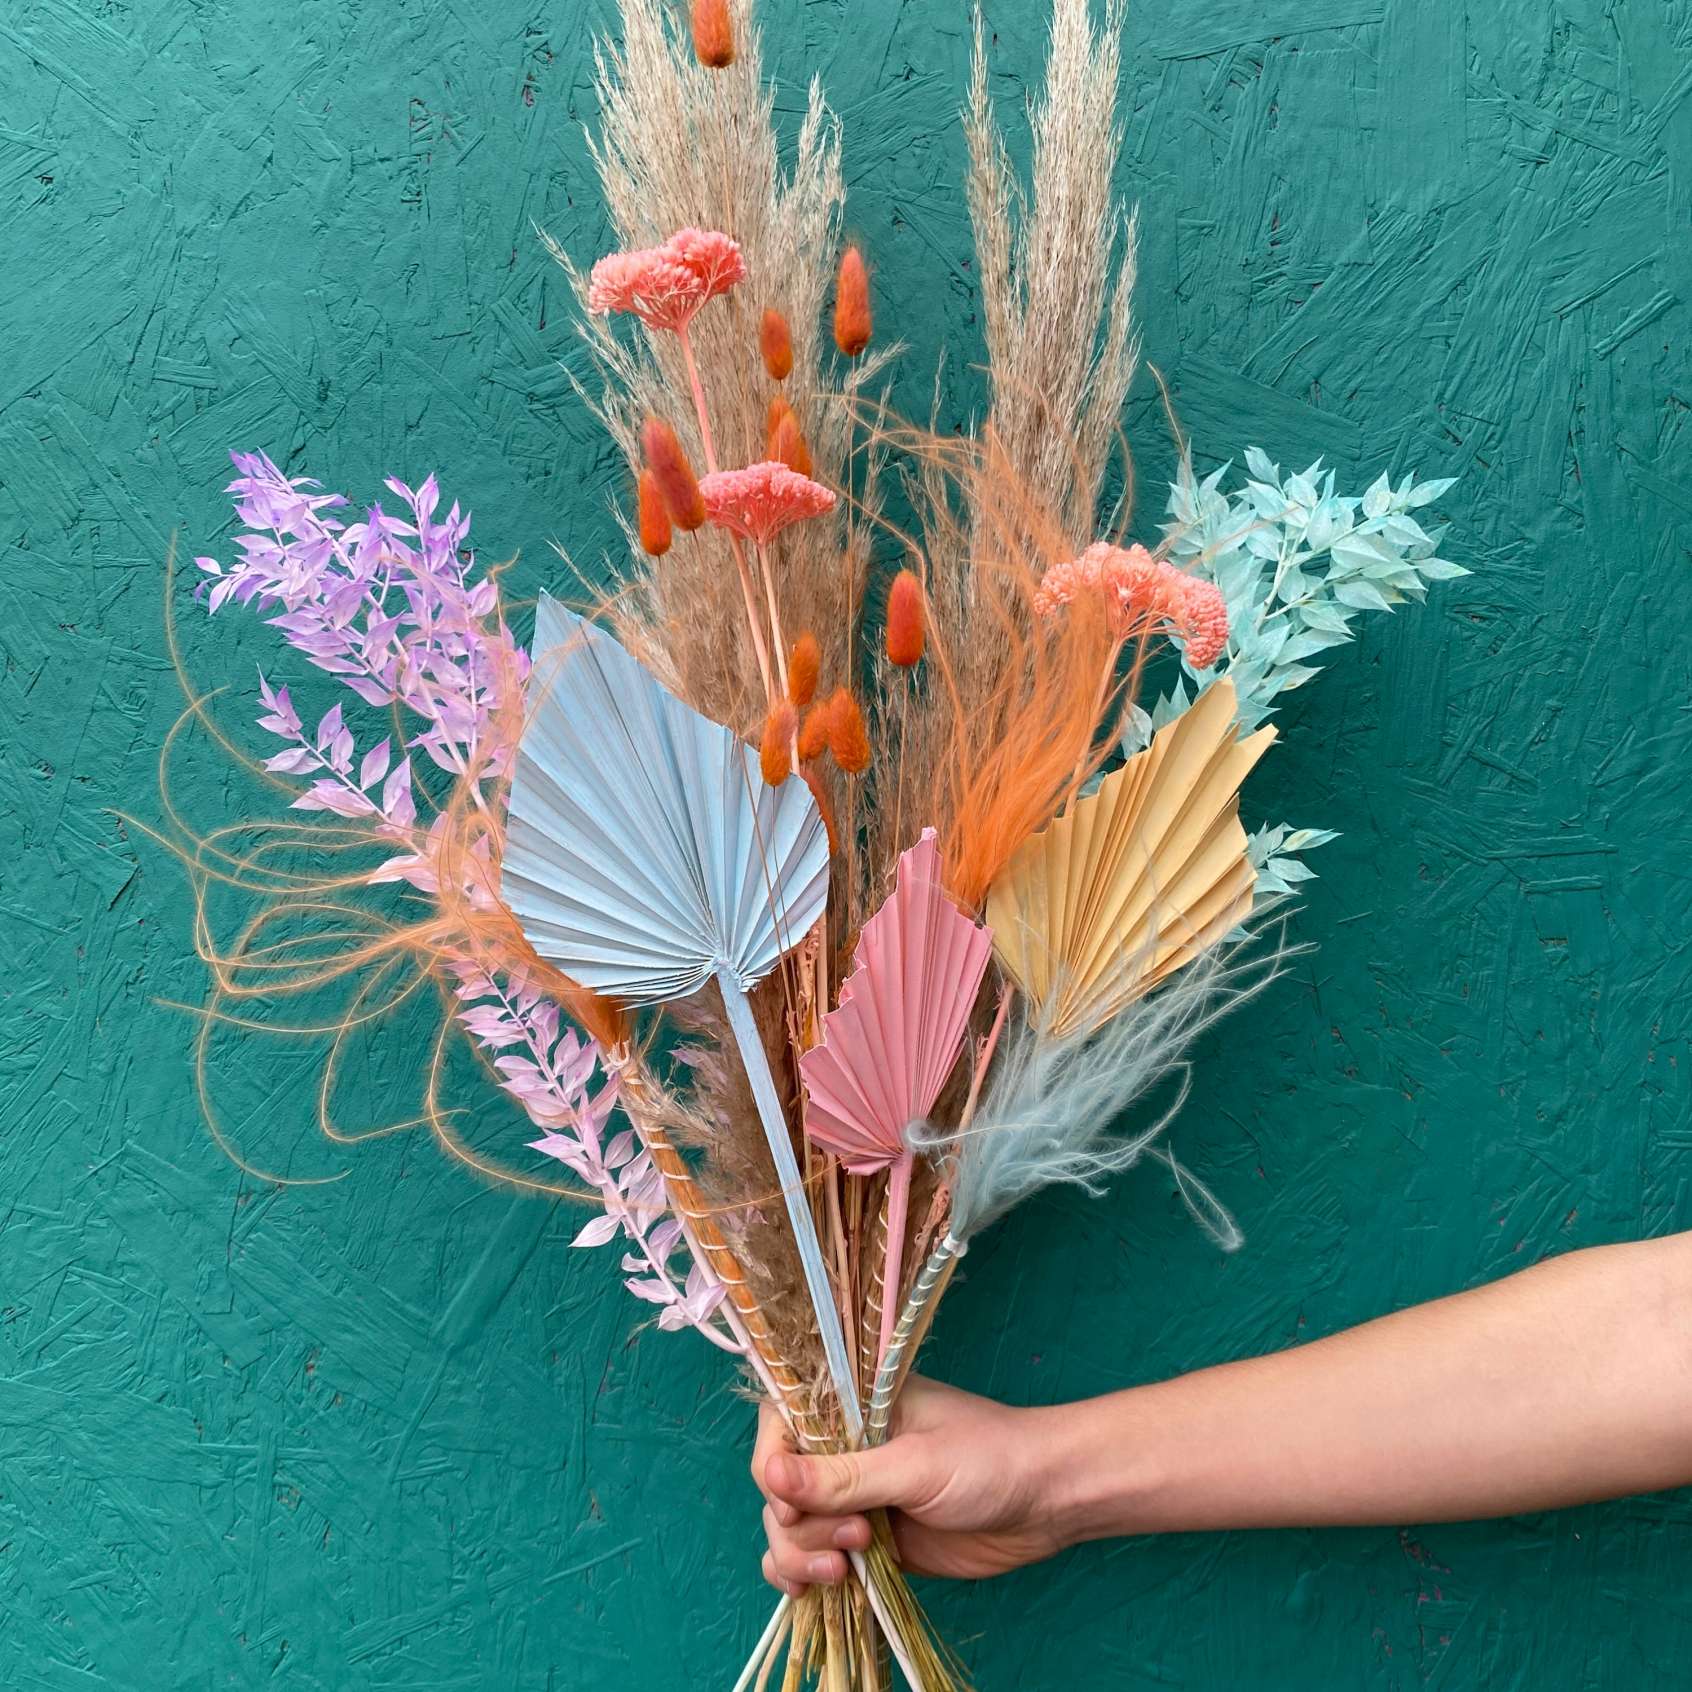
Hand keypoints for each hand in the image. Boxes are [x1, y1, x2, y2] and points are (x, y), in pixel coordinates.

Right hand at [751, 1376, 1067, 1592]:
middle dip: (800, 1523)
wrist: (1045, 1502)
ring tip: (847, 1568)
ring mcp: (855, 1497)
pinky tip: (812, 1590)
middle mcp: (846, 1448)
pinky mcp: (867, 1541)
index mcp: (853, 1404)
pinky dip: (803, 1575)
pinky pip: (813, 1557)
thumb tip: (768, 1475)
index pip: (781, 1423)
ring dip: (802, 1555)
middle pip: (780, 1487)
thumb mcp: (914, 1465)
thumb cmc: (989, 1459)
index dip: (774, 1464)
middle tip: (855, 1537)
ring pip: (790, 1528)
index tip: (790, 1502)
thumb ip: (843, 1477)